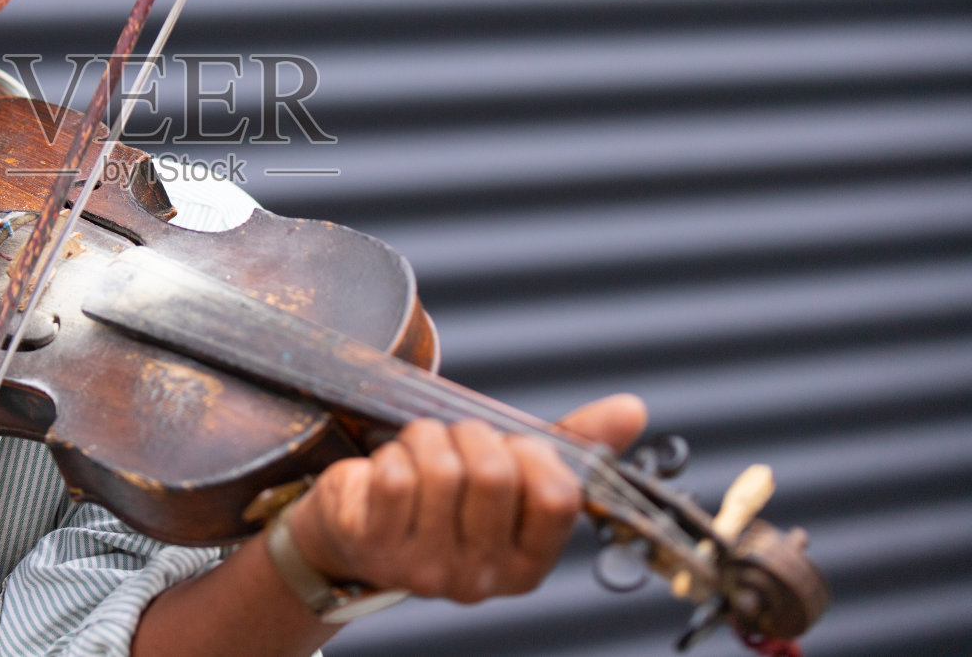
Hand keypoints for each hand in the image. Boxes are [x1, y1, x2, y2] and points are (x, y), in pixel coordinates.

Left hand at [285, 394, 647, 604]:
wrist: (356, 528)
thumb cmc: (443, 497)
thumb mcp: (511, 474)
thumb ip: (573, 445)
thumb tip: (633, 410)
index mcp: (527, 564)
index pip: (558, 498)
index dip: (535, 454)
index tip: (514, 446)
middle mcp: (481, 579)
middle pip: (495, 475)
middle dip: (473, 436)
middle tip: (456, 441)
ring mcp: (426, 570)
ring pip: (442, 470)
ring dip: (428, 438)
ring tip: (420, 450)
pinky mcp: (376, 546)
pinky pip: (396, 476)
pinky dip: (392, 454)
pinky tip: (389, 468)